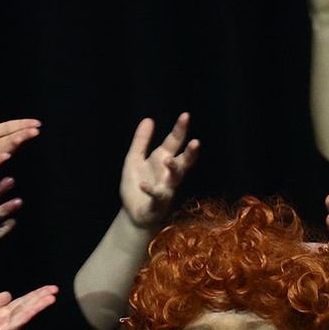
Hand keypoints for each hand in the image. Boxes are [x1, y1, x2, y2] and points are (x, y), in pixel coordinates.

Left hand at [121, 113, 200, 227]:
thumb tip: (149, 119)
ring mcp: (166, 189)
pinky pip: (156, 196)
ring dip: (173, 169)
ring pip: (175, 178)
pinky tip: (143, 184)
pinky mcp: (157, 204)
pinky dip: (151, 190)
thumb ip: (141, 140)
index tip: (185, 115)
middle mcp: (168, 173)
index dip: (180, 129)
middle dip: (190, 153)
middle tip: (196, 143)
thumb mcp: (134, 158)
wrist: (132, 213)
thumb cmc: (136, 184)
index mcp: (162, 159)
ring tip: (167, 159)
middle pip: (184, 161)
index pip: (175, 142)